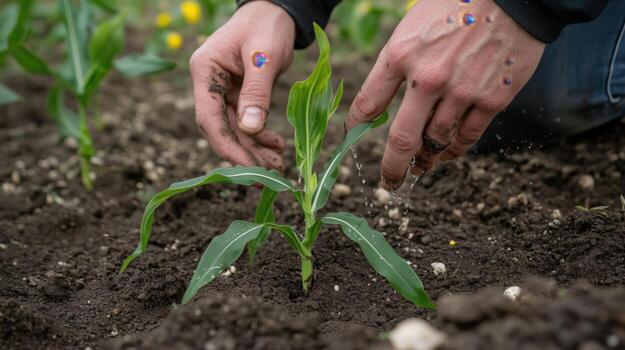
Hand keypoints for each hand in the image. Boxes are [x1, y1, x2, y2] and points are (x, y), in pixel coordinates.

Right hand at [190, 1, 295, 171]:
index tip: (247, 167)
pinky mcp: (238, 94)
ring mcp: (222, 90)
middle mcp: (209, 83)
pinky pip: (247, 121)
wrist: (275, 12)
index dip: (226, 145)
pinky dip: (261, 135)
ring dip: (255, 148)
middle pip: (222, 128)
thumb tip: (250, 130)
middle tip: (270, 173)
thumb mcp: (264, 57)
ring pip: (236, 128)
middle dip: (244, 152)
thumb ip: (256, 93)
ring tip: (278, 163)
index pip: (209, 118)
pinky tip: (276, 145)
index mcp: (205, 71)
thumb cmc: (267, 26)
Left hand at [345, 0, 545, 189]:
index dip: (355, 127)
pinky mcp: (492, 99)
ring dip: (425, 159)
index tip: (353, 138)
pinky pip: (467, 137)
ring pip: (436, 142)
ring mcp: (462, 91)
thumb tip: (380, 105)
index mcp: (401, 55)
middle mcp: (429, 77)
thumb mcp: (411, 28)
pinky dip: (454, 150)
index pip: (368, 103)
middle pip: (402, 140)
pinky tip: (447, 153)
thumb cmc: (455, 8)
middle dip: (391, 168)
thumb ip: (394, 65)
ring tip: (420, 166)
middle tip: (388, 183)